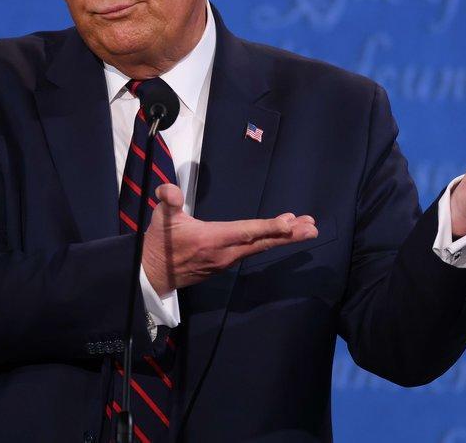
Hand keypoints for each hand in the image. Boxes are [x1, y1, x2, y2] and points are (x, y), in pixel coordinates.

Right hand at [141, 183, 316, 293]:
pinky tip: (283, 234)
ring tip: (307, 228)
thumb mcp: (161, 219)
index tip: (291, 223)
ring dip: (285, 238)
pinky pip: (254, 250)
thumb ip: (167, 201)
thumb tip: (168, 190)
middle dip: (290, 234)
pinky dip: (271, 241)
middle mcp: (225, 252)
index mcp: (212, 238)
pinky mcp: (227, 264)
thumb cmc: (159, 243)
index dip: (269, 227)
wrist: (152, 275)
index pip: (247, 231)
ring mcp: (227, 260)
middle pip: (262, 242)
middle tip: (313, 227)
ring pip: (261, 247)